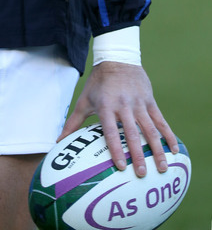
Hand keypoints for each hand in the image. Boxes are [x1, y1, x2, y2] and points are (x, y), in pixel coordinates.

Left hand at [58, 62, 178, 176]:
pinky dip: (168, 135)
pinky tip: (173, 149)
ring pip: (150, 129)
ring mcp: (139, 103)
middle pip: (132, 133)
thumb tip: (58, 141)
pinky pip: (161, 120)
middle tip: (142, 173)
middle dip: (138, 155)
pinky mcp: (150, 100)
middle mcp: (123, 105)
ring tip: (162, 167)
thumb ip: (73, 123)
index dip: (116, 149)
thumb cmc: (98, 83)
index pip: (111, 131)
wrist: (117, 58)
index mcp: (106, 106)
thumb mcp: (84, 100)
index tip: (121, 167)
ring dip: (156, 149)